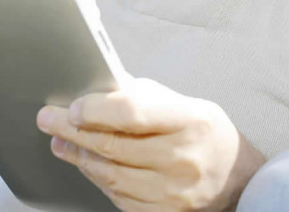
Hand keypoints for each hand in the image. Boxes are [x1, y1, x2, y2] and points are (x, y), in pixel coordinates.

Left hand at [36, 78, 265, 210]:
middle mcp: (182, 159)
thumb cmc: (209, 136)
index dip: (96, 109)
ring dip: (80, 157)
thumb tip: (101, 88)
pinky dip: (99, 181)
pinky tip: (88, 166)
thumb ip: (146, 98)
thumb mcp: (188, 105)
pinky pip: (119, 199)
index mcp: (190, 121)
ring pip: (110, 175)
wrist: (240, 182)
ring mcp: (173, 193)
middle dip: (73, 131)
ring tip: (62, 143)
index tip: (72, 107)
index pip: (132, 112)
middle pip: (113, 145)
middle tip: (48, 120)